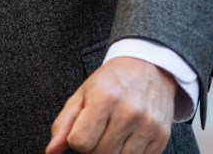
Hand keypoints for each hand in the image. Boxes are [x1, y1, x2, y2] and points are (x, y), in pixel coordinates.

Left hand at [46, 57, 175, 153]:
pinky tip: (128, 137)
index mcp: (105, 97)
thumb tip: (51, 151)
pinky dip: (129, 153)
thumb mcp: (83, 94)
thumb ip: (64, 123)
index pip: (80, 142)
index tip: (83, 130)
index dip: (77, 140)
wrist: (149, 67)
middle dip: (94, 148)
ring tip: (113, 134)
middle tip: (98, 132)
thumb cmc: (113, 81)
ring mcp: (148, 125)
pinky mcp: (161, 136)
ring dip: (112, 152)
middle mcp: (129, 112)